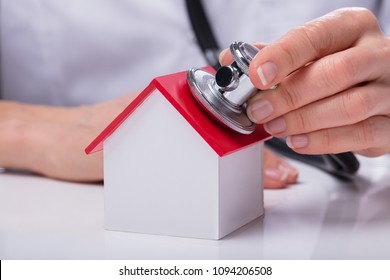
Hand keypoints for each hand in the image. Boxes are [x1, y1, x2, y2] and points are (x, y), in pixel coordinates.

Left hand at [0, 95, 296, 186]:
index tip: (275, 159)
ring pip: (220, 146)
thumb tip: (215, 148)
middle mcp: (181, 112)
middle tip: (280, 175)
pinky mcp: (170, 149)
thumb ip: (170, 131)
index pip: (228, 113)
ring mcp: (178, 131)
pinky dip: (223, 171)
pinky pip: (203, 160)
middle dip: (257, 154)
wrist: (58, 145)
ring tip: (270, 178)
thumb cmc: (88, 133)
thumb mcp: (136, 130)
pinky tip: (236, 180)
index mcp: (178, 97)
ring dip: (244, 164)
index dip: (256, 134)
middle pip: (230, 132)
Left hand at [245, 8, 389, 156]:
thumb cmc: (338, 66)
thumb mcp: (309, 52)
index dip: (283, 56)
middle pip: (335, 73)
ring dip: (303, 120)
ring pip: (349, 106)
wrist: (379, 85)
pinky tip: (298, 140)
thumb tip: (229, 61)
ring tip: (275, 127)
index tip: (257, 75)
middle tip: (259, 110)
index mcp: (351, 28)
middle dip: (289, 96)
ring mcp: (389, 89)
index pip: (315, 37)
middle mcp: (377, 54)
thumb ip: (272, 56)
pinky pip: (360, 134)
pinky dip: (323, 141)